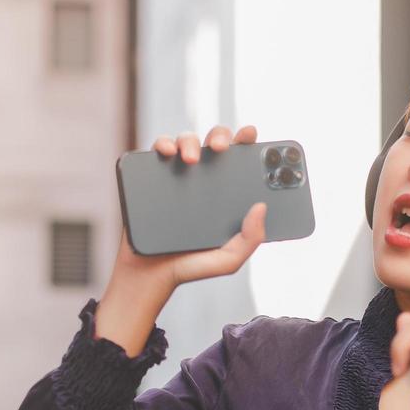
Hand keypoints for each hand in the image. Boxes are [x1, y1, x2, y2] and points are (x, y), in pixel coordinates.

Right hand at [111, 125, 268, 293]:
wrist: (148, 276)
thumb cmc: (190, 267)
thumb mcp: (229, 260)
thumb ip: (250, 240)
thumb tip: (261, 206)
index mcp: (225, 192)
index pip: (240, 159)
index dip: (246, 141)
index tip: (250, 134)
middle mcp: (203, 179)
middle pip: (213, 142)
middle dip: (219, 136)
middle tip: (221, 149)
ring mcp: (176, 176)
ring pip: (185, 141)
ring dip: (190, 140)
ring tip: (191, 159)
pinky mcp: (151, 179)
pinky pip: (156, 151)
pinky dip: (162, 144)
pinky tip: (168, 153)